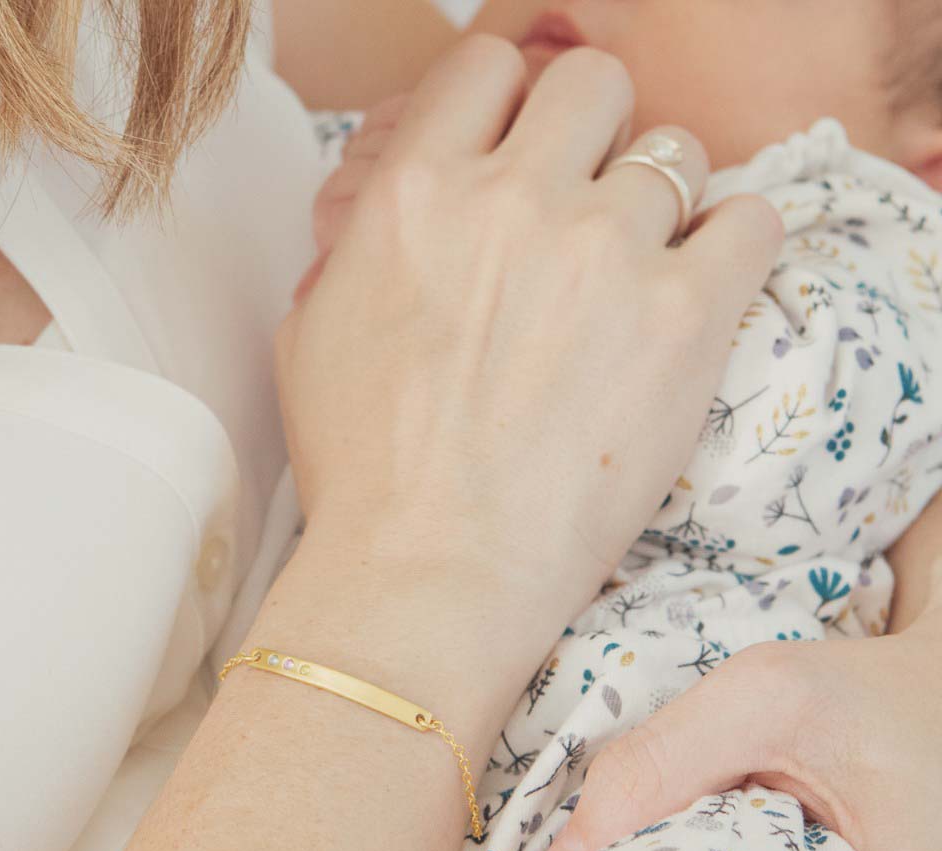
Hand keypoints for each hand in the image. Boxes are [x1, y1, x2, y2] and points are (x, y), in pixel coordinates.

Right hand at [278, 37, 782, 688]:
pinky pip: (751, 219)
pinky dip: (733, 245)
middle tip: (587, 208)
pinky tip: (699, 293)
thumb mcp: (309, 342)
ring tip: (637, 280)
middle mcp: (511, 201)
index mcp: (415, 195)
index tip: (524, 154)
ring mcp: (603, 251)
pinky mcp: (682, 316)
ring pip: (676, 151)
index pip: (489, 67)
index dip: (512, 105)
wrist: (429, 573)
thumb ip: (356, 253)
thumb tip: (385, 226)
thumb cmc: (362, 476)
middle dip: (593, 135)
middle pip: (594, 84)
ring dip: (660, 205)